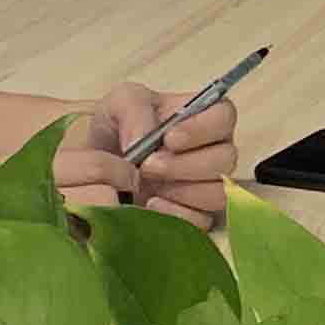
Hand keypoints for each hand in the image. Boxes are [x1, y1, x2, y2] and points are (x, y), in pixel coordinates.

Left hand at [62, 81, 240, 228]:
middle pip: (225, 158)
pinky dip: (176, 215)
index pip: (224, 116)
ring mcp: (209, 185)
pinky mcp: (197, 215)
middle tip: (148, 166)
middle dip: (185, 165)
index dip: (202, 129)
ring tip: (149, 187)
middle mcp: (215, 150)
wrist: (98, 166)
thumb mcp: (118, 104)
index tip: (168, 138)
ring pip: (218, 192)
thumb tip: (142, 139)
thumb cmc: (116, 130)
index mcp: (204, 117)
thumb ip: (133, 109)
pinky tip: (151, 205)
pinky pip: (202, 220)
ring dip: (182, 191)